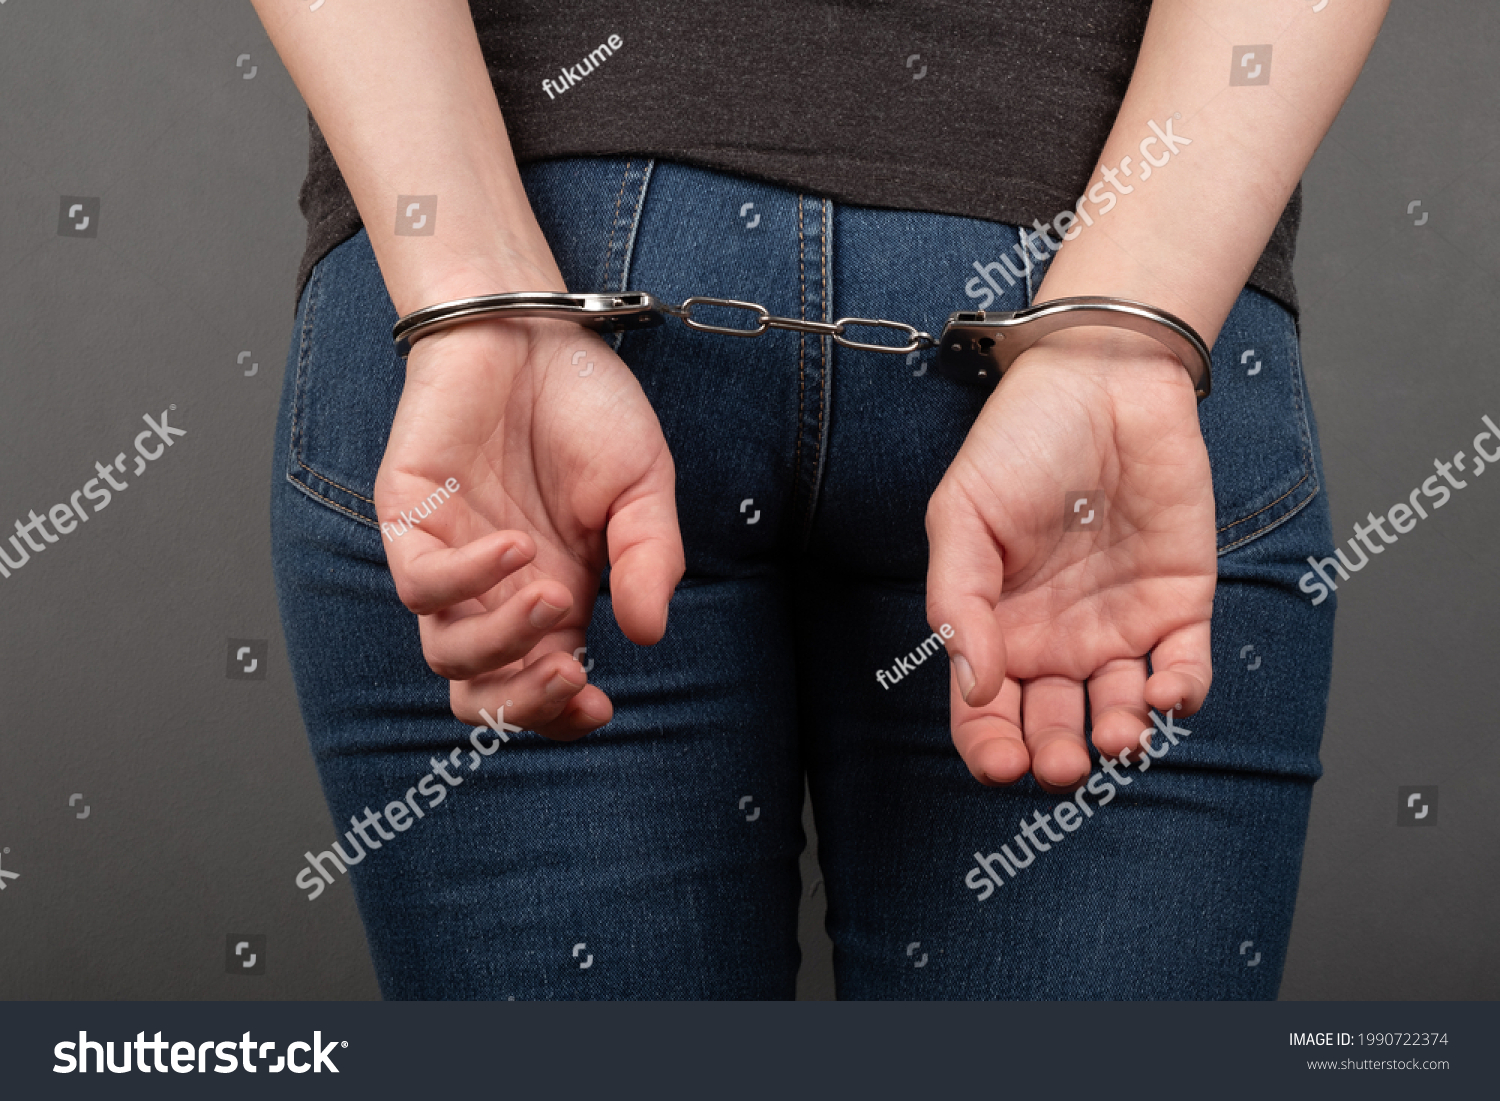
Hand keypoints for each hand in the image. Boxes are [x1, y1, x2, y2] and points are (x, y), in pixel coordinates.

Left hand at [374, 317, 683, 738]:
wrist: (534, 326)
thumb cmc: (586, 405)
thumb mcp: (645, 487)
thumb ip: (650, 559)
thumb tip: (647, 635)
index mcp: (555, 594)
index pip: (540, 684)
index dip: (562, 715)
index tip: (600, 707)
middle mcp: (496, 590)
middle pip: (481, 690)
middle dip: (524, 704)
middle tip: (571, 679)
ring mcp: (449, 558)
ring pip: (445, 651)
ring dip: (501, 644)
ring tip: (555, 597)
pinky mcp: (410, 517)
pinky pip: (419, 584)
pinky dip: (469, 580)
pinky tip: (516, 548)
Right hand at [925, 329, 1217, 791]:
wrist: (1101, 378)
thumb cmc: (1019, 441)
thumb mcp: (961, 517)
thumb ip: (958, 602)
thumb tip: (970, 685)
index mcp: (995, 624)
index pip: (986, 709)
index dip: (990, 746)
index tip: (1001, 765)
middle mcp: (1055, 636)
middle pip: (1054, 724)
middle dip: (1057, 756)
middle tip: (1061, 766)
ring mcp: (1119, 623)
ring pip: (1121, 708)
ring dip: (1120, 736)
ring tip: (1114, 738)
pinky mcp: (1179, 601)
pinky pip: (1184, 667)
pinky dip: (1179, 694)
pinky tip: (1165, 696)